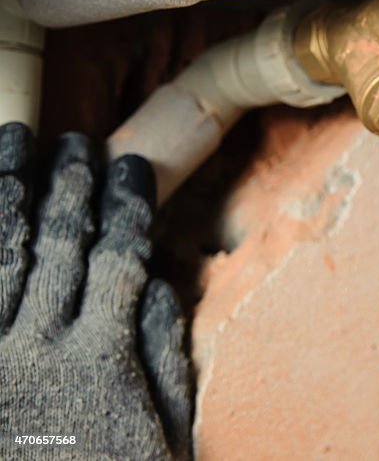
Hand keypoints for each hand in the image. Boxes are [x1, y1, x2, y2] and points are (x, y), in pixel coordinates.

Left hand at [0, 124, 190, 458]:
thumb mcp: (163, 440)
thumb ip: (164, 362)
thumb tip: (167, 288)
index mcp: (99, 363)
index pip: (117, 260)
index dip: (125, 207)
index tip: (128, 166)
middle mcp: (35, 352)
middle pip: (55, 246)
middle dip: (66, 186)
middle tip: (74, 142)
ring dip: (4, 193)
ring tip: (13, 144)